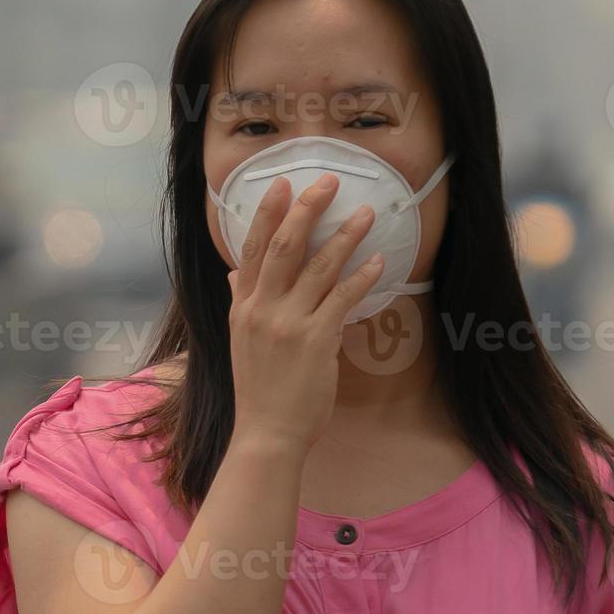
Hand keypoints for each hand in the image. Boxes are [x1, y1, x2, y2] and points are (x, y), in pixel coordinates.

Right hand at [226, 174, 383, 449]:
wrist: (266, 432)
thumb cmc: (259, 389)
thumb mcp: (239, 340)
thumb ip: (240, 302)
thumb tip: (235, 273)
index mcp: (242, 307)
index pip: (252, 250)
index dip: (268, 215)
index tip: (282, 184)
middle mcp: (261, 310)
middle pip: (284, 248)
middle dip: (306, 210)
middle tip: (328, 181)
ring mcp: (287, 324)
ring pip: (318, 268)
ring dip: (344, 236)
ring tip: (365, 213)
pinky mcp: (315, 340)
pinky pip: (342, 299)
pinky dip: (361, 277)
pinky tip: (378, 262)